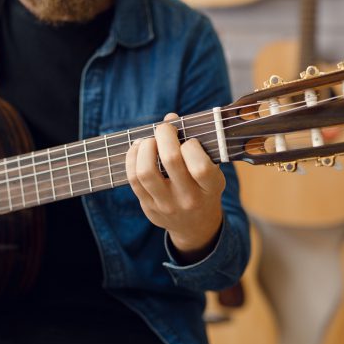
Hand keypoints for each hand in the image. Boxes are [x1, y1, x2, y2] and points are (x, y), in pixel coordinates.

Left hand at [125, 113, 224, 262]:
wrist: (195, 226)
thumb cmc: (204, 188)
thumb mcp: (211, 170)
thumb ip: (194, 144)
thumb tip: (170, 117)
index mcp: (210, 189)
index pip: (200, 166)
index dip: (191, 145)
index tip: (189, 140)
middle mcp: (189, 199)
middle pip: (171, 160)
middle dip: (165, 135)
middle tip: (165, 128)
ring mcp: (166, 205)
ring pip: (146, 171)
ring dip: (145, 147)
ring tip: (150, 140)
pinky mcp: (149, 207)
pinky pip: (133, 179)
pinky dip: (132, 157)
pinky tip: (139, 148)